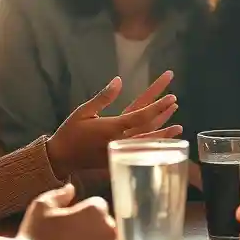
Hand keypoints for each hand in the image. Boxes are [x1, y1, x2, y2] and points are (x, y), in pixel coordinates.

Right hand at [18, 183, 119, 239]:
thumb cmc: (37, 235)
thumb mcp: (42, 206)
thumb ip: (60, 195)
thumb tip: (71, 188)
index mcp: (95, 209)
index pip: (99, 207)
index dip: (85, 215)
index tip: (73, 224)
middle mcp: (108, 228)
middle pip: (108, 226)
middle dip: (95, 231)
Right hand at [46, 72, 180, 176]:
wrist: (60, 158)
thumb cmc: (70, 132)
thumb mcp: (83, 111)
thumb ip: (103, 97)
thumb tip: (118, 80)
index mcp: (111, 127)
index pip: (141, 115)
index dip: (158, 106)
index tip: (171, 96)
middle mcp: (119, 140)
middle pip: (148, 126)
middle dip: (163, 114)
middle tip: (175, 101)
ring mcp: (120, 152)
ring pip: (147, 142)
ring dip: (163, 133)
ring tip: (178, 126)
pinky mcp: (118, 160)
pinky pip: (140, 152)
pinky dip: (152, 147)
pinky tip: (161, 143)